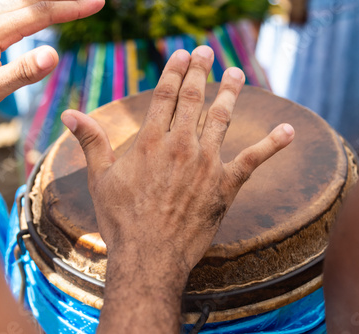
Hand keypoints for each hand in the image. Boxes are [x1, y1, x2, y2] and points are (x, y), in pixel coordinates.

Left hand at [0, 0, 103, 112]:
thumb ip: (22, 72)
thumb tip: (53, 54)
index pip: (40, 14)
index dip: (71, 8)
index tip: (96, 3)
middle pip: (35, 1)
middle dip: (67, 1)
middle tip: (95, 1)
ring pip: (24, 1)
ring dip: (52, 1)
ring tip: (73, 4)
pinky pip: (16, 7)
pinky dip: (36, 5)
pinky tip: (42, 9)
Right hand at [62, 46, 294, 332]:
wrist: (149, 255)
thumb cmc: (121, 219)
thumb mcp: (100, 178)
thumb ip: (90, 141)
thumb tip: (69, 114)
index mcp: (150, 141)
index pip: (166, 95)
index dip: (175, 72)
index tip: (182, 55)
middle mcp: (181, 145)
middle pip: (194, 99)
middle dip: (201, 72)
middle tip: (207, 52)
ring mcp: (206, 163)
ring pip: (222, 118)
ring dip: (230, 93)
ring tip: (235, 73)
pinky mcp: (226, 185)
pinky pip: (254, 160)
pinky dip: (273, 144)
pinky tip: (289, 130)